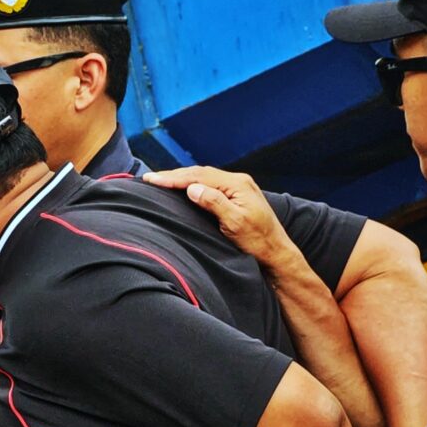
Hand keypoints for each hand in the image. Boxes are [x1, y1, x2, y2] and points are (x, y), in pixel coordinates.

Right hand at [143, 166, 294, 268]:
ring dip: (182, 178)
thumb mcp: (235, 224)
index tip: (152, 179)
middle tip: (150, 178)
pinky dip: (193, 184)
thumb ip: (214, 203)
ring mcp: (238, 187)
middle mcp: (238, 181)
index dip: (173, 178)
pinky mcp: (237, 196)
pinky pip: (210, 184)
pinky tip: (183, 188)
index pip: (199, 176)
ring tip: (161, 180)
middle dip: (174, 175)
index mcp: (237, 185)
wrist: (277, 253)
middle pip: (200, 173)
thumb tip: (192, 188)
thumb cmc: (258, 242)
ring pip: (204, 177)